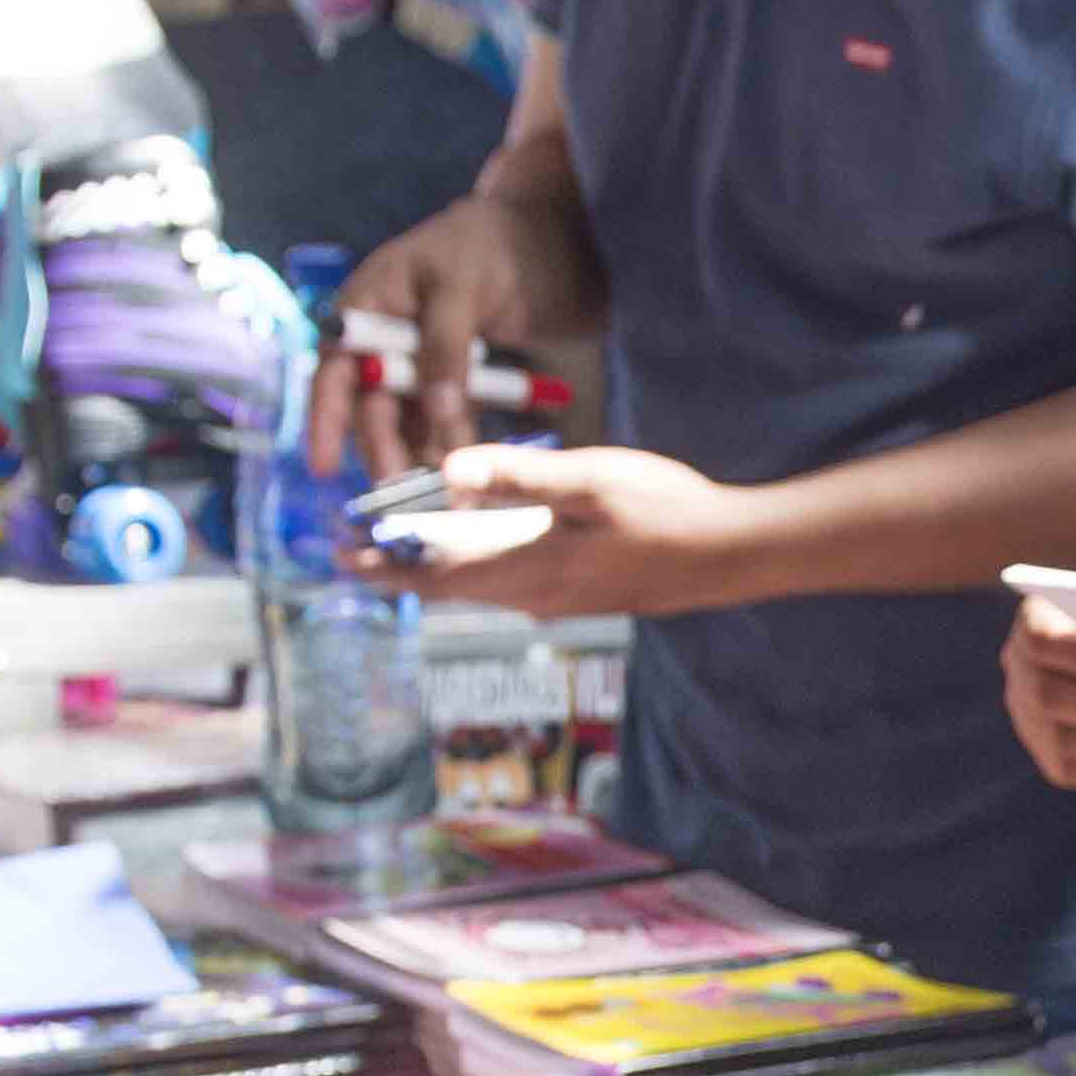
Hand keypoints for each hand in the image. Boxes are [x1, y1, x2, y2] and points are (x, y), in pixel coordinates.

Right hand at [317, 185, 563, 476]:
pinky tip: (467, 474)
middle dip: (384, 449)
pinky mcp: (456, 378)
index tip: (322, 464)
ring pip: (408, 421)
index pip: (336, 367)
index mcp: (369, 303)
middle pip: (371, 405)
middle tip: (402, 493)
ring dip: (420, 456)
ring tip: (441, 496)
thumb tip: (436, 410)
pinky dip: (452, 445)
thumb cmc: (495, 241)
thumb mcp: (463, 284)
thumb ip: (446, 346)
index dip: (325, 417)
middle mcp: (386, 338)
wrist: (555, 232)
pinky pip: (444, 420)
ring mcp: (420, 361)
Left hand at [387, 443, 782, 620]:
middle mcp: (539, 596)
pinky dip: (478, 571)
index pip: (439, 573)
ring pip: (483, 589)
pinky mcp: (586, 593)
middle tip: (352, 558)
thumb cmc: (669, 510)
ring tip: (402, 557)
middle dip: (401, 571)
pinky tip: (480, 556)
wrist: (733, 554)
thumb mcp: (592, 480)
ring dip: (438, 573)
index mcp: (532, 569)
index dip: (388, 564)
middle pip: (453, 587)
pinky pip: (513, 586)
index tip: (341, 557)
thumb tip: (448, 475)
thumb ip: (519, 478)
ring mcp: (564, 600)